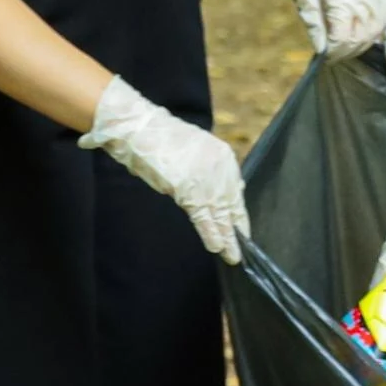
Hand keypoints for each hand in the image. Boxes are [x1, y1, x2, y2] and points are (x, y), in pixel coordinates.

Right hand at [82, 75, 247, 262]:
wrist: (142, 130)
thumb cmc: (162, 141)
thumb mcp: (195, 153)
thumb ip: (209, 172)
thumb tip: (217, 197)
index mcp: (224, 157)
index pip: (236, 191)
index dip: (238, 212)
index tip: (242, 227)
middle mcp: (221, 168)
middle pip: (232, 205)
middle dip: (236, 228)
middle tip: (243, 248)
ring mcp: (207, 180)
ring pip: (221, 216)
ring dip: (226, 239)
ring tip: (232, 255)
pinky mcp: (191, 191)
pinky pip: (204, 219)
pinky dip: (211, 235)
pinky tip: (216, 248)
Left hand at [283, 0, 385, 59]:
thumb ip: (315, 27)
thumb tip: (323, 51)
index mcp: (342, 1)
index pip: (342, 41)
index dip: (333, 54)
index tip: (324, 58)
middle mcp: (364, 1)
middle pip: (361, 40)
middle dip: (347, 52)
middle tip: (334, 55)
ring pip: (375, 32)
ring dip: (361, 43)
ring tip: (345, 47)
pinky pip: (382, 20)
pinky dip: (372, 31)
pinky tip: (359, 33)